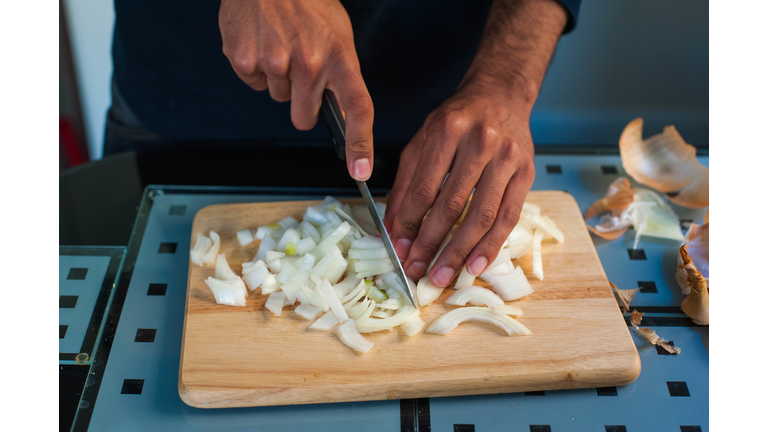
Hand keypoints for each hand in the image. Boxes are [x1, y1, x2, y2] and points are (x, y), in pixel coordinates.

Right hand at [219, 0, 373, 179]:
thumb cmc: (307, 2)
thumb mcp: (337, 33)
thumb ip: (341, 73)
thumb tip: (344, 115)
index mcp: (339, 56)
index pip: (358, 108)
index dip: (360, 144)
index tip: (361, 171)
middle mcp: (309, 63)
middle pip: (304, 117)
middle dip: (302, 103)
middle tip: (300, 69)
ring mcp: (274, 62)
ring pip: (278, 98)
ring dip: (280, 79)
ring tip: (280, 43)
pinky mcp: (245, 60)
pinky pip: (254, 83)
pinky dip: (256, 68)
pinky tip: (261, 42)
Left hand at [383, 80, 535, 286]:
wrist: (502, 94)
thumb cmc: (459, 119)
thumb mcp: (423, 140)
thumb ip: (406, 183)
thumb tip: (394, 227)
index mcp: (447, 131)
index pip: (423, 188)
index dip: (410, 223)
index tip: (400, 249)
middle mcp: (480, 143)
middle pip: (452, 205)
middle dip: (432, 244)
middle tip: (418, 271)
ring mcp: (507, 159)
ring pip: (482, 215)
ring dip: (460, 252)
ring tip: (443, 276)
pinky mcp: (526, 173)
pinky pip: (508, 217)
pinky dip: (491, 245)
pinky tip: (476, 264)